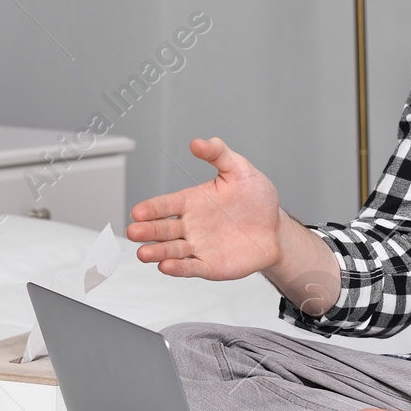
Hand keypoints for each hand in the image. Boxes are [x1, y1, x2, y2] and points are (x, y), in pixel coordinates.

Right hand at [127, 137, 280, 279]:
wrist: (276, 229)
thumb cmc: (257, 199)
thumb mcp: (240, 170)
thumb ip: (219, 154)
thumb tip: (197, 142)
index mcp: (192, 201)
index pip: (165, 204)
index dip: (151, 208)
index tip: (137, 211)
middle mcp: (190, 225)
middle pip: (162, 228)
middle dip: (147, 230)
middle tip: (134, 231)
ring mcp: (198, 246)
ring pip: (171, 250)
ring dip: (157, 251)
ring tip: (143, 253)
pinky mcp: (209, 265)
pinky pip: (191, 267)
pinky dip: (178, 268)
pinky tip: (166, 266)